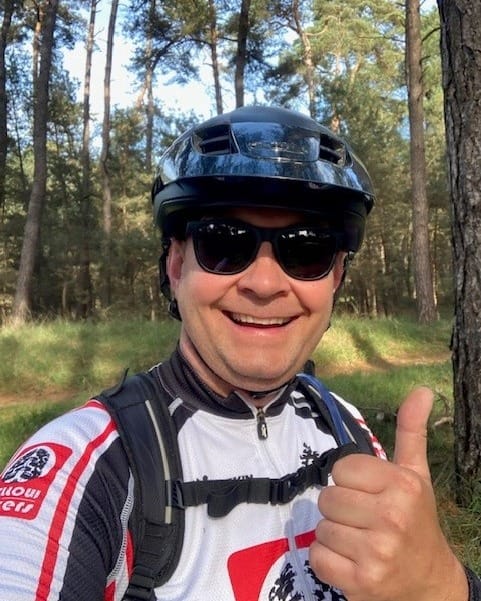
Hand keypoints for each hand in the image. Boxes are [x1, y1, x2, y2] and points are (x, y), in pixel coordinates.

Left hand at [309, 387, 467, 600]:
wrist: (429, 584)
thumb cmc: (416, 522)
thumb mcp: (416, 475)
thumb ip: (411, 431)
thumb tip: (422, 390)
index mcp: (403, 485)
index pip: (342, 469)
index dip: (349, 481)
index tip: (368, 494)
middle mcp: (391, 516)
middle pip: (328, 498)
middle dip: (340, 509)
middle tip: (364, 520)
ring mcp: (377, 552)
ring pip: (321, 528)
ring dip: (334, 536)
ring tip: (360, 541)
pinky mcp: (361, 582)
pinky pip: (317, 558)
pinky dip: (328, 561)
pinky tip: (351, 562)